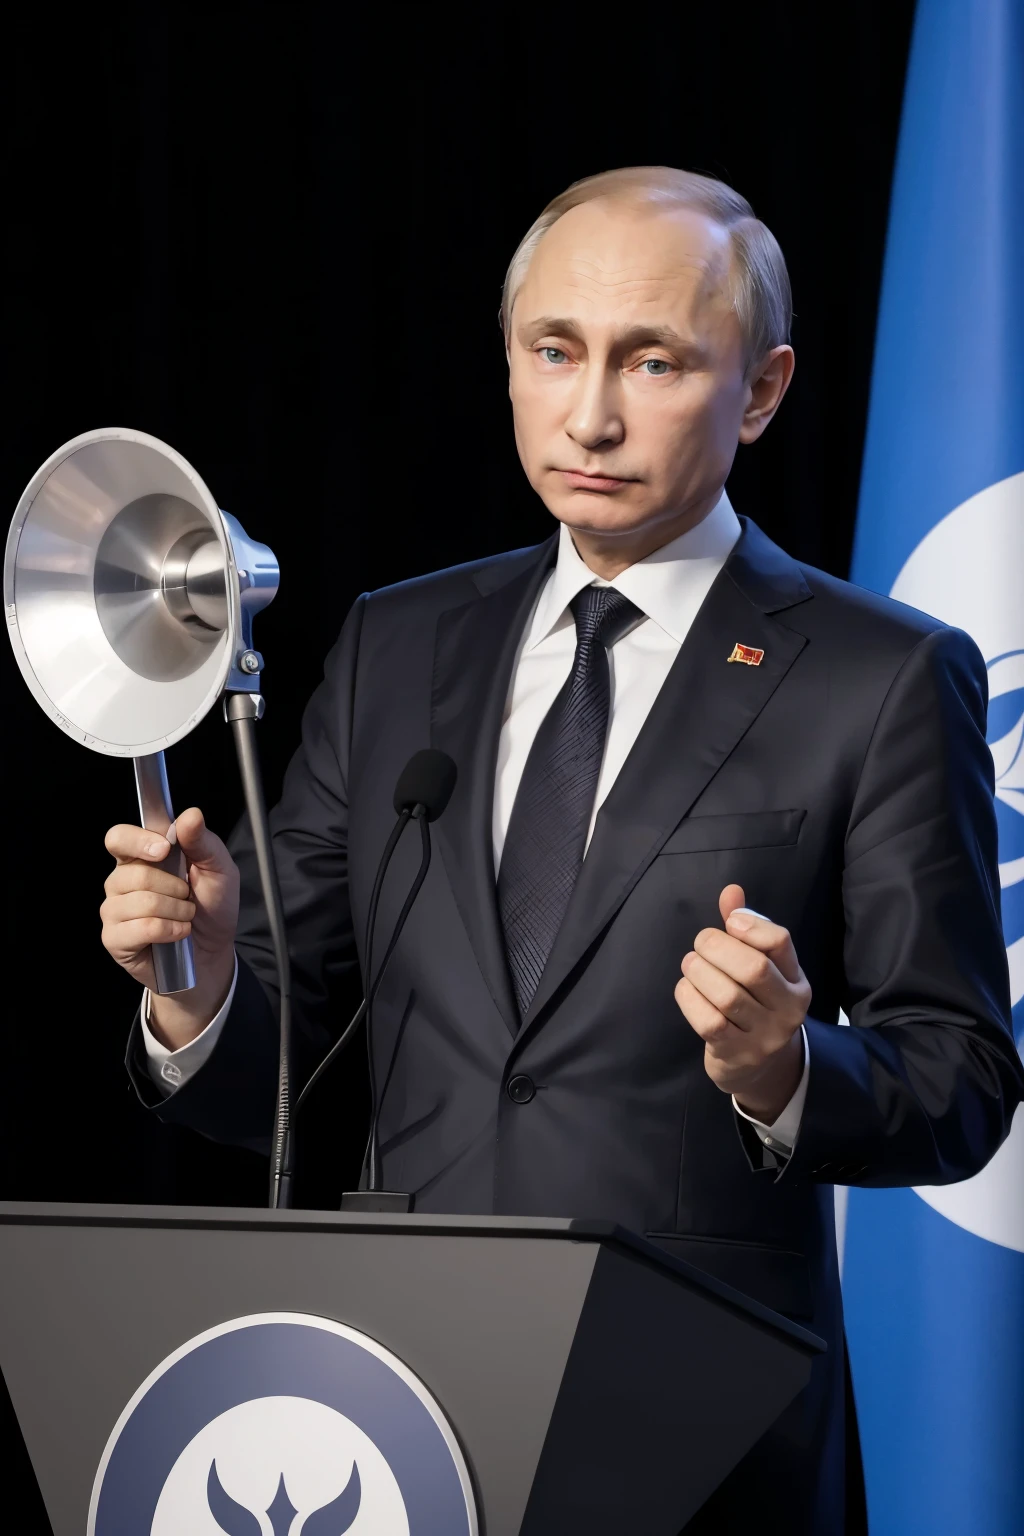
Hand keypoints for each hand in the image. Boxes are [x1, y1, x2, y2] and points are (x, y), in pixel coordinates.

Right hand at [100, 807, 239, 1050]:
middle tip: (188, 896)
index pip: (118, 838)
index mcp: (140, 857)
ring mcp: (114, 911)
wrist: (213, 951)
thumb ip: (203, 841)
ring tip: (186, 916)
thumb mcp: (219, 869)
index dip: (137, 841)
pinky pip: (140, 928)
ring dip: (176, 910)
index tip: (163, 850)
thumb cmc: (212, 906)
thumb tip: (190, 814)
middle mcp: (121, 881)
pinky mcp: (115, 939)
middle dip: (174, 887)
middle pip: (134, 874)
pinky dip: (169, 930)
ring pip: (140, 902)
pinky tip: (178, 933)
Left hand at [674, 883, 810, 1122]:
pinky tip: (687, 989)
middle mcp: (788, 1009)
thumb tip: (731, 891)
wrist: (756, 1067)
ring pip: (728, 995)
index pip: (780, 942)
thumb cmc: (754, 1004)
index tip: (729, 923)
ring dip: (699, 971)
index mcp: (797, 981)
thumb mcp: (759, 967)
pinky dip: (690, 997)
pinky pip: (708, 1021)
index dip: (750, 924)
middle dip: (717, 947)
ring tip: (691, 964)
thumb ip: (745, 929)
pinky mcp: (737, 1054)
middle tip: (701, 944)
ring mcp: (764, 1035)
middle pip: (753, 968)